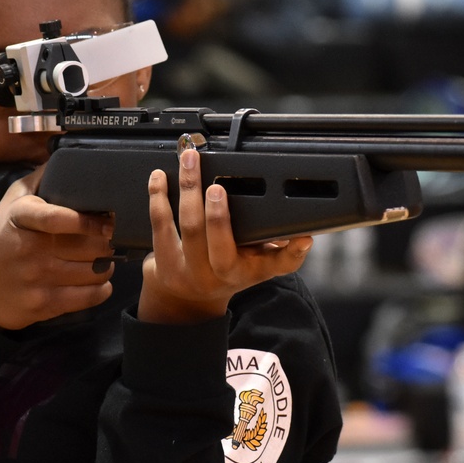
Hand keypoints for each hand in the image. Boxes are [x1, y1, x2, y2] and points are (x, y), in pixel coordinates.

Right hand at [0, 165, 114, 328]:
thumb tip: (67, 155)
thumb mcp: (11, 202)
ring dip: (107, 266)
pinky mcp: (43, 304)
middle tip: (111, 241)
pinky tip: (100, 282)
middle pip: (89, 246)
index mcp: (22, 218)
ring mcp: (37, 278)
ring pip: (94, 272)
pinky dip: (102, 290)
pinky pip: (89, 297)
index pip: (58, 217)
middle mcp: (30, 248)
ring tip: (104, 261)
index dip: (89, 221)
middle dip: (108, 243)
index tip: (107, 221)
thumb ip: (40, 179)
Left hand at [138, 149, 312, 324]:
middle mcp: (219, 274)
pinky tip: (159, 176)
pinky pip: (160, 224)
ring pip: (188, 227)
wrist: (186, 300)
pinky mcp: (163, 260)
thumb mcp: (257, 267)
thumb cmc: (226, 273)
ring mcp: (189, 268)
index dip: (293, 252)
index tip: (303, 236)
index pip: (278, 265)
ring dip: (188, 190)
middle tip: (217, 186)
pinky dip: (158, 197)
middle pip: (219, 242)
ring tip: (189, 162)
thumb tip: (304, 235)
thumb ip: (281, 251)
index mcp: (247, 271)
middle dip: (218, 214)